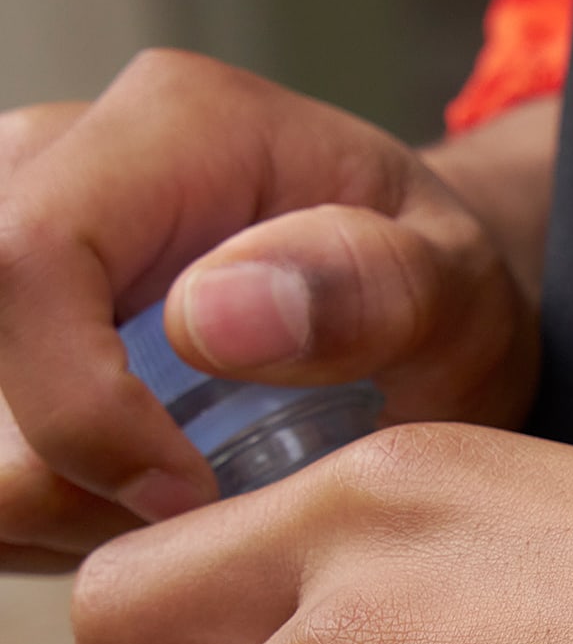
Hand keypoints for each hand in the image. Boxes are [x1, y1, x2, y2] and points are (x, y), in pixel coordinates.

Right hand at [0, 51, 539, 566]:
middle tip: (211, 504)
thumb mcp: (456, 288)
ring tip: (198, 498)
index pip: (24, 261)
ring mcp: (12, 250)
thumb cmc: (437, 289)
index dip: (81, 409)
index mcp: (168, 132)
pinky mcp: (4, 342)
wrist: (419, 307)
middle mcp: (54, 166)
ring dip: (67, 500)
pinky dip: (58, 510)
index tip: (189, 494)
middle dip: (71, 470)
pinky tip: (153, 499)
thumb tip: (210, 318)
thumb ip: (365, 290)